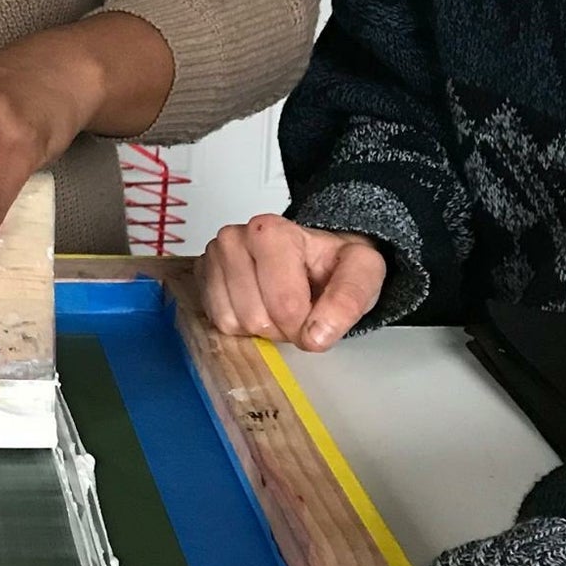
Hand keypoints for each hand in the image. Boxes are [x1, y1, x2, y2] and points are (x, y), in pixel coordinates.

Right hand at [198, 214, 386, 349]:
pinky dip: (242, 325)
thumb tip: (317, 334)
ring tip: (279, 307)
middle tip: (300, 310)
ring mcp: (213, 258)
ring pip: (234, 322)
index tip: (319, 314)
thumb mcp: (363, 271)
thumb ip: (349, 300)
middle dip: (282, 326)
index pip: (284, 304)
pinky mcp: (202, 277)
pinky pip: (218, 322)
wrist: (313, 253)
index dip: (306, 323)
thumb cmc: (332, 261)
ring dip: (262, 327)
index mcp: (271, 231)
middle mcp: (234, 238)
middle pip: (256, 317)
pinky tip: (259, 306)